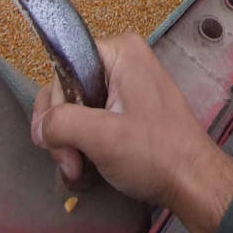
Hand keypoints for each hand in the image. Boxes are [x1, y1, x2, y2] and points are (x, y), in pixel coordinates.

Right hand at [31, 33, 232, 232]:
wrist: (192, 181)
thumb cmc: (157, 154)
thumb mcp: (103, 136)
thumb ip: (62, 123)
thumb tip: (40, 126)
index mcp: (121, 51)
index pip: (65, 67)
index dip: (55, 105)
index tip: (54, 139)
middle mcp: (123, 60)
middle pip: (68, 90)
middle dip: (62, 131)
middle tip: (72, 163)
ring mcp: (126, 84)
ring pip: (77, 108)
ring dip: (71, 142)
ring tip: (81, 169)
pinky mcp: (128, 106)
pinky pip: (92, 117)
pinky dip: (85, 143)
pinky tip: (90, 166)